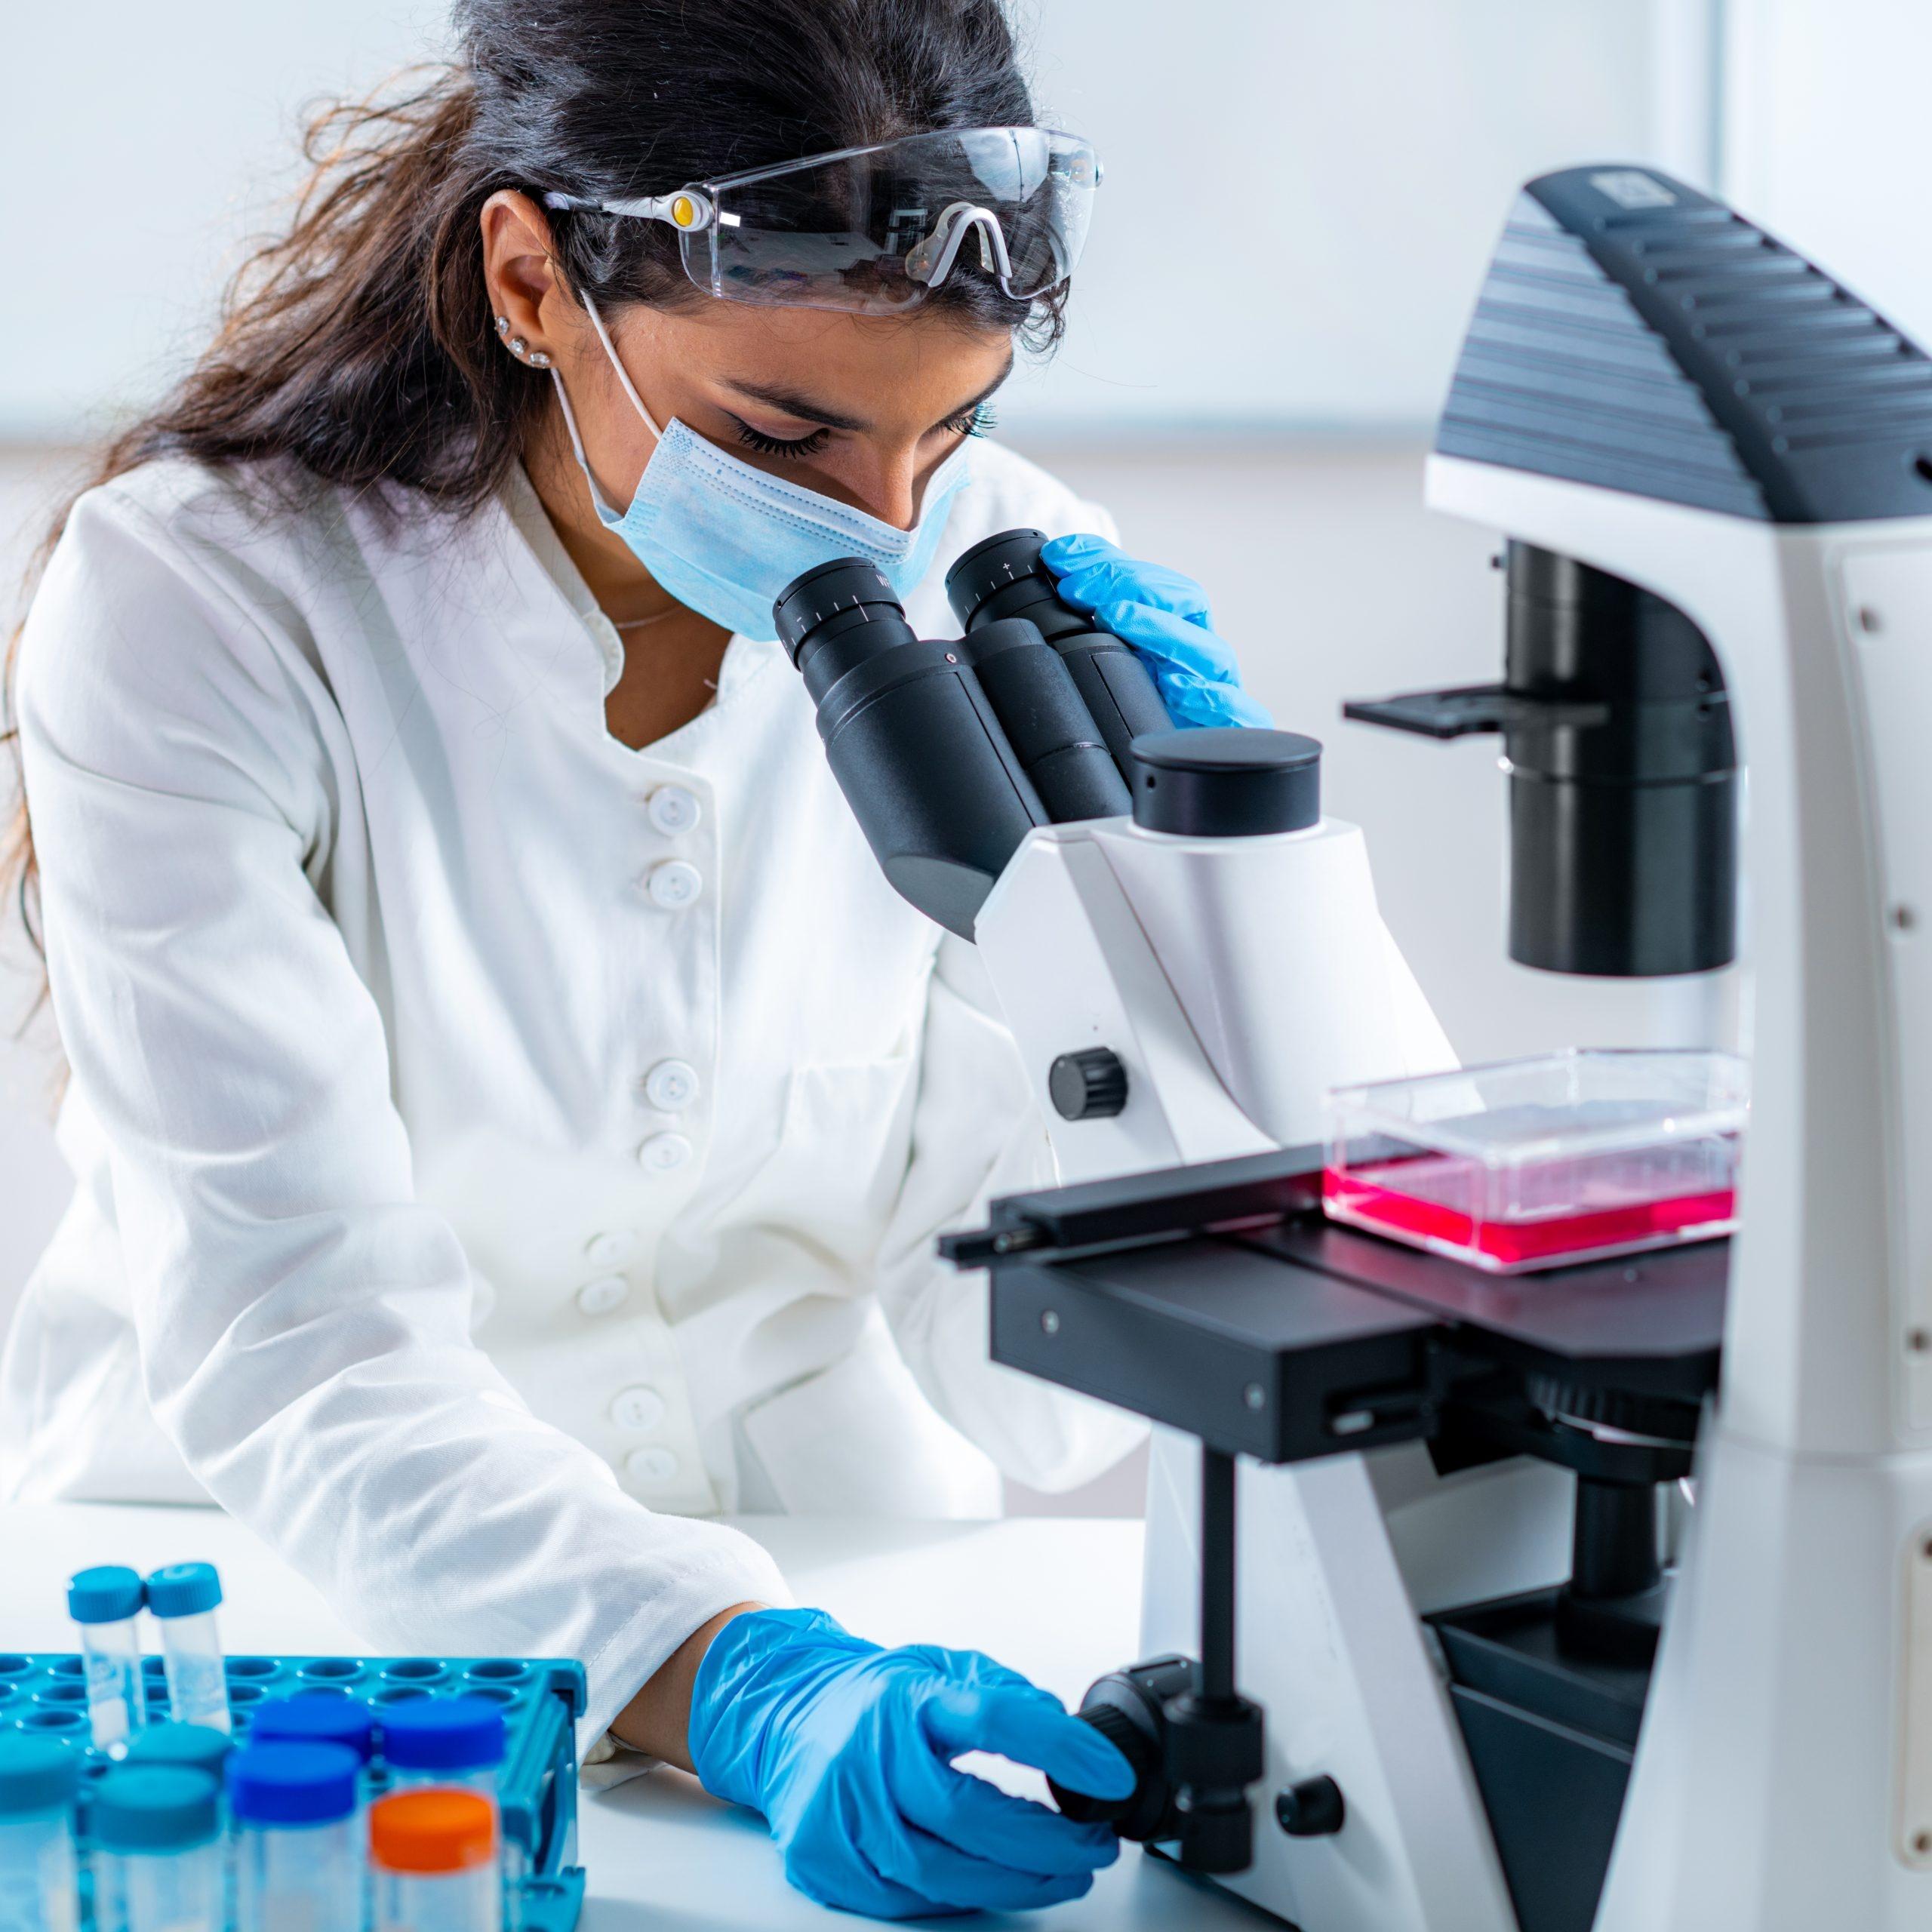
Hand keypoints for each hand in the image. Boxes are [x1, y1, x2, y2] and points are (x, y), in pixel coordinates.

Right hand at [686, 1606, 1134, 1918]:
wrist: (784, 1716)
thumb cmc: (873, 1698)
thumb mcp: (939, 1666)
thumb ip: (1001, 1690)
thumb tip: (1061, 1723)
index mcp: (910, 1698)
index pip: (993, 1717)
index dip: (1059, 1748)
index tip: (1111, 1773)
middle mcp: (873, 1753)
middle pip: (967, 1814)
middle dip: (1046, 1843)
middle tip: (1096, 1848)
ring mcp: (842, 1810)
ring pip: (937, 1871)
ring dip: (1015, 1883)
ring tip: (1065, 1876)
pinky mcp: (823, 1857)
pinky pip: (903, 1899)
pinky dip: (959, 1900)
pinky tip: (996, 1886)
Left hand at [1042, 533, 1271, 729]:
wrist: (1169, 771)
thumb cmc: (1141, 715)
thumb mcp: (1109, 661)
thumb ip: (1088, 621)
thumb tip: (1054, 576)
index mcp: (1174, 630)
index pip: (1151, 581)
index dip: (1108, 562)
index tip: (1060, 558)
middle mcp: (1198, 654)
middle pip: (1183, 602)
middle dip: (1127, 585)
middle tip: (1077, 587)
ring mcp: (1217, 689)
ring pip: (1207, 649)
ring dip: (1160, 628)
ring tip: (1114, 616)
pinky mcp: (1230, 729)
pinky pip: (1234, 711)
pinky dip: (1209, 696)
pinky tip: (1177, 685)